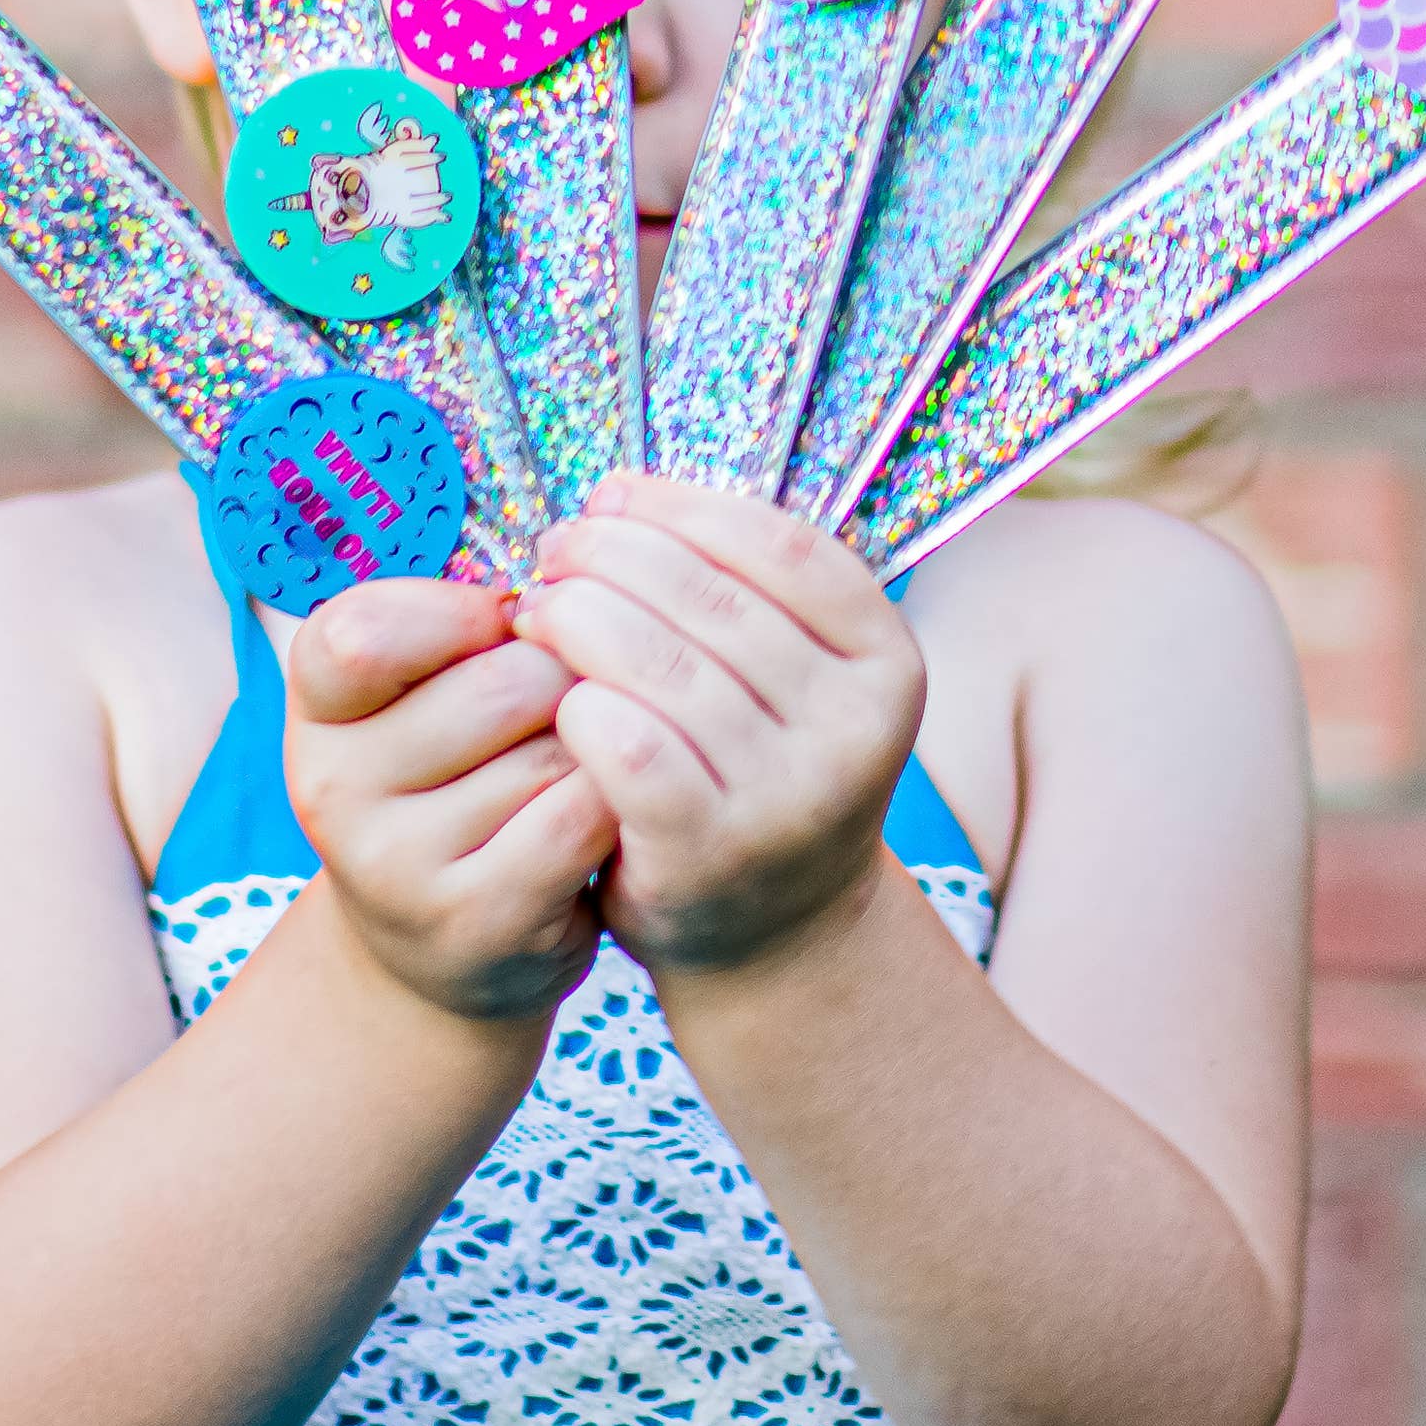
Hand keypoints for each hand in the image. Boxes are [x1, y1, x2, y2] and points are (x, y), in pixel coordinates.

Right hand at [283, 577, 617, 1024]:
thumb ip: (461, 627)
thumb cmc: (452, 782)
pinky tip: (598, 819)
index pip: (365, 630)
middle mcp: (333, 789)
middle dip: (561, 676)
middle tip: (558, 706)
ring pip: (555, 750)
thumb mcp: (422, 697)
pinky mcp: (473, 920)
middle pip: (500, 682)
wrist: (443, 947)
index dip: (459, 610)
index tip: (497, 625)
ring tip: (570, 769)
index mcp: (317, 709)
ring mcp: (395, 866)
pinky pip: (581, 819)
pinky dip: (612, 806)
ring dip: (594, 745)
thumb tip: (569, 583)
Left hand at [509, 475, 923, 977]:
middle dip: (613, 555)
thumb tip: (615, 497)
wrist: (772, 931)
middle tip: (555, 547)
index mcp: (888, 660)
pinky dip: (582, 709)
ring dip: (578, 619)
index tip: (614, 494)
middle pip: (712, 599)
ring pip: (661, 667)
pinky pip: (631, 749)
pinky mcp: (713, 853)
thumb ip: (738, 587)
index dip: (686, 507)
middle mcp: (855, 729)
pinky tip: (559, 701)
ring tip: (537, 608)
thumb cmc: (757, 765)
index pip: (784, 546)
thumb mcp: (791, 675)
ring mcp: (790, 797)